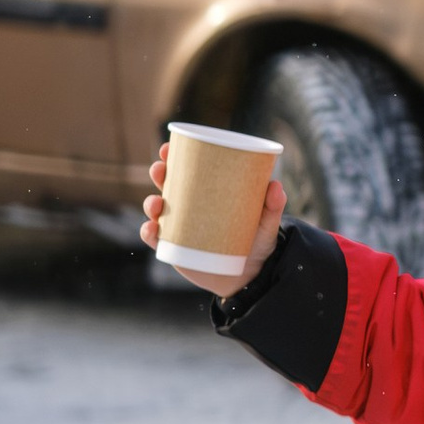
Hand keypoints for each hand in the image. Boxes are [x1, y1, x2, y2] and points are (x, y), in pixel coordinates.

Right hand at [141, 140, 285, 287]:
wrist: (249, 277)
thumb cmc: (256, 242)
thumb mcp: (267, 223)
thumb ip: (273, 206)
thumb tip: (275, 185)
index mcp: (208, 192)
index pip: (188, 170)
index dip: (174, 156)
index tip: (167, 147)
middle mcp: (190, 207)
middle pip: (167, 184)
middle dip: (159, 173)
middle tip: (160, 169)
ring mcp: (180, 227)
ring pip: (157, 210)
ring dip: (151, 203)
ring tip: (158, 203)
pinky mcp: (175, 249)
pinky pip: (155, 239)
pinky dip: (149, 233)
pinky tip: (152, 228)